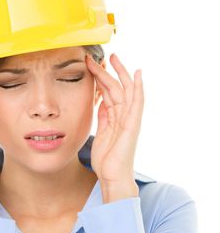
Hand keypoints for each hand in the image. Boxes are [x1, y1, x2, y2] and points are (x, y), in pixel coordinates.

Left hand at [85, 53, 143, 199]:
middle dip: (110, 71)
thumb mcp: (101, 133)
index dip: (102, 79)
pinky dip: (138, 88)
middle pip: (117, 88)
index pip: (109, 93)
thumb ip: (103, 118)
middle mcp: (124, 116)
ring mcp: (130, 120)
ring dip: (120, 74)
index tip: (94, 67)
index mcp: (115, 118)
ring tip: (114, 58)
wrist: (112, 176)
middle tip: (104, 55)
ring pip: (125, 91)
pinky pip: (137, 103)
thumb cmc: (107, 159)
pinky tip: (137, 74)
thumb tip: (100, 102)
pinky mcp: (133, 125)